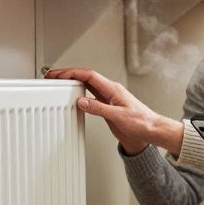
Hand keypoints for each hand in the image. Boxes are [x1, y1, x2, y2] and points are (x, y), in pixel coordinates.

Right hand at [44, 67, 183, 154]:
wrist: (151, 131)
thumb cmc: (141, 122)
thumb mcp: (118, 116)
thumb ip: (99, 108)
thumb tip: (82, 101)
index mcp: (113, 89)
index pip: (88, 75)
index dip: (71, 73)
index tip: (58, 74)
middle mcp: (110, 91)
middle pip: (85, 77)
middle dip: (68, 75)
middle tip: (53, 76)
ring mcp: (108, 98)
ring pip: (87, 85)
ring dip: (72, 83)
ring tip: (59, 83)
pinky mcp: (108, 107)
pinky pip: (90, 96)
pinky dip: (79, 94)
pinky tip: (73, 96)